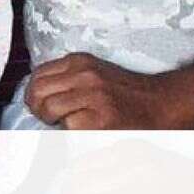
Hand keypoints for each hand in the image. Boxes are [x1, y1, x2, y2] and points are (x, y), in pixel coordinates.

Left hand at [26, 52, 170, 128]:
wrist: (161, 104)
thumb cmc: (125, 93)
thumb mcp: (93, 73)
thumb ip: (67, 78)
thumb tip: (36, 94)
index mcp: (79, 61)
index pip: (38, 74)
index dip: (32, 92)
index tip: (38, 103)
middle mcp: (84, 74)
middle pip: (38, 90)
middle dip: (36, 107)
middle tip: (46, 117)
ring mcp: (93, 95)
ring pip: (49, 107)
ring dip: (50, 120)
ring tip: (63, 123)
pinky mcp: (101, 118)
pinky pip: (69, 125)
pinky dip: (70, 131)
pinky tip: (81, 131)